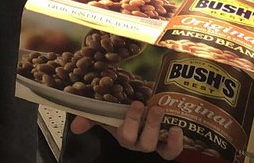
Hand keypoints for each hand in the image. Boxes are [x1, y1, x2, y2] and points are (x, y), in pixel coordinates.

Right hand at [69, 102, 183, 158]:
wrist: (142, 105)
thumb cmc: (121, 109)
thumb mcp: (106, 112)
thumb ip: (91, 116)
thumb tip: (75, 126)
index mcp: (123, 134)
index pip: (125, 134)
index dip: (131, 121)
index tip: (136, 103)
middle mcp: (139, 142)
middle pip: (144, 142)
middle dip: (149, 125)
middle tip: (153, 106)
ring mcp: (154, 143)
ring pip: (157, 146)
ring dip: (161, 130)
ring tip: (163, 111)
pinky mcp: (168, 143)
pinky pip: (172, 150)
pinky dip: (176, 142)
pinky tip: (178, 128)